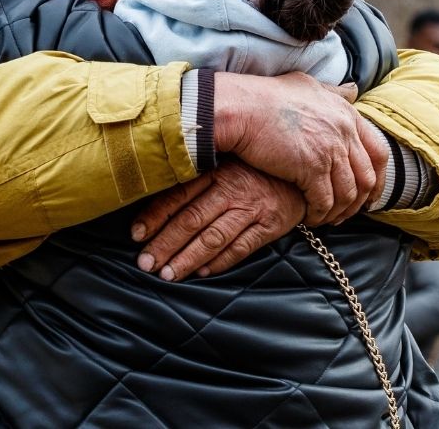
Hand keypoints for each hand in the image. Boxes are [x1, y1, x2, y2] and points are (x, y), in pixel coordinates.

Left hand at [131, 158, 304, 280]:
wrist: (302, 175)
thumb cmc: (255, 171)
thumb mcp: (226, 164)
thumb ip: (198, 180)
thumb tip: (158, 202)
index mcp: (216, 170)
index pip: (178, 195)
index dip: (155, 216)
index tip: (136, 234)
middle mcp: (232, 189)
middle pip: (191, 220)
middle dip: (165, 244)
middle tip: (145, 263)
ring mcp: (252, 208)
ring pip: (213, 237)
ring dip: (187, 258)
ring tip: (168, 274)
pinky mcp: (270, 225)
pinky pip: (242, 247)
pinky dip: (220, 262)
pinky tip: (202, 273)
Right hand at [213, 71, 388, 224]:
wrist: (241, 107)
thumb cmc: (266, 96)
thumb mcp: (307, 85)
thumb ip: (333, 91)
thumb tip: (352, 91)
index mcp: (346, 114)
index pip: (378, 152)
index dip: (377, 179)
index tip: (369, 195)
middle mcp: (344, 132)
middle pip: (366, 177)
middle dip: (359, 202)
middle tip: (346, 214)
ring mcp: (330, 150)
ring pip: (347, 194)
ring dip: (338, 212)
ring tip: (325, 218)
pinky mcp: (311, 168)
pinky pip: (324, 201)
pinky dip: (319, 214)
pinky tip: (309, 218)